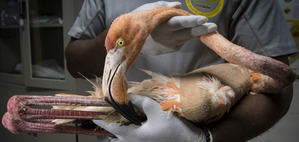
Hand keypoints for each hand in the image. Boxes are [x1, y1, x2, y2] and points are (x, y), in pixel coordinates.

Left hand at [93, 94, 207, 141]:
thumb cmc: (172, 128)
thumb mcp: (156, 110)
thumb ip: (140, 101)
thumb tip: (128, 94)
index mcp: (131, 136)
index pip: (109, 127)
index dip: (99, 118)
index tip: (92, 112)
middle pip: (111, 137)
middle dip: (106, 127)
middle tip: (107, 114)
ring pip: (120, 141)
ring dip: (116, 131)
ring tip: (118, 119)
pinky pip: (129, 141)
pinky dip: (125, 133)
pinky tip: (132, 124)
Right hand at [133, 1, 216, 54]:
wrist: (133, 43)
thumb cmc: (143, 22)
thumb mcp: (150, 10)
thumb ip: (165, 6)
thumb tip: (180, 5)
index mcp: (162, 25)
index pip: (179, 23)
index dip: (191, 21)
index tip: (203, 19)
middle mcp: (168, 37)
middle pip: (188, 33)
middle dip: (202, 30)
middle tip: (213, 27)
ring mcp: (171, 45)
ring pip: (188, 36)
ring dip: (197, 30)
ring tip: (203, 25)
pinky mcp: (173, 49)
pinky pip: (183, 39)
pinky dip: (185, 33)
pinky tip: (178, 31)